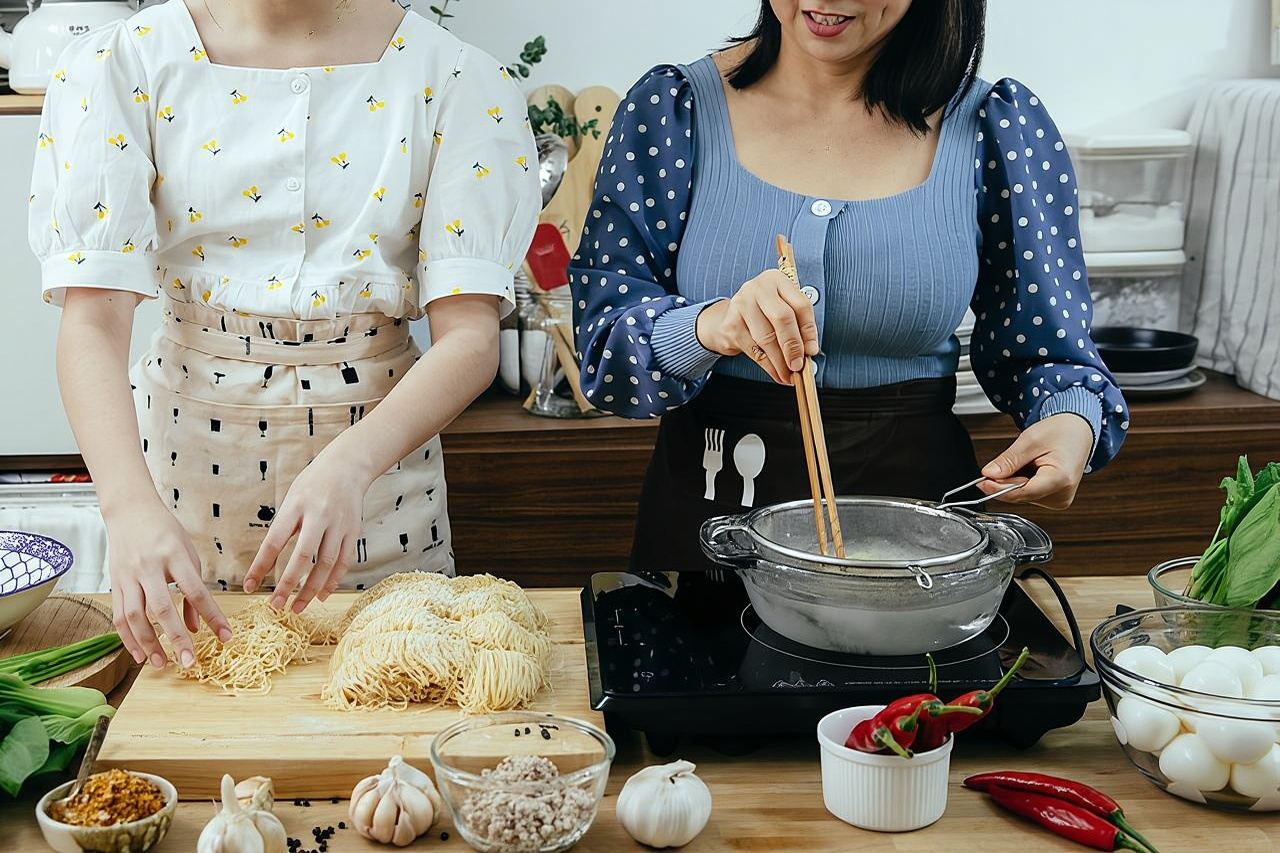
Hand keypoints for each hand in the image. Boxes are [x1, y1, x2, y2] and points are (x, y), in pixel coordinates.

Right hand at [106, 500, 230, 668]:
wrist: (130, 511)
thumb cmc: (165, 532)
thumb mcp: (188, 554)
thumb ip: (192, 591)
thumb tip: (198, 628)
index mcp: (175, 555)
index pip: (196, 591)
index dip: (212, 616)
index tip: (226, 637)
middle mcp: (149, 566)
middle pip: (161, 608)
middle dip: (176, 638)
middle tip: (189, 662)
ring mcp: (127, 575)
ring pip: (134, 615)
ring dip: (148, 643)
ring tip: (163, 663)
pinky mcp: (114, 583)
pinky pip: (119, 615)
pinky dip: (128, 638)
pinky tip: (140, 654)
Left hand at [243, 450, 369, 610]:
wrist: (348, 467)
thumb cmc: (313, 485)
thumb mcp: (292, 499)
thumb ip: (283, 528)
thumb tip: (266, 564)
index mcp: (295, 506)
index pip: (274, 541)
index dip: (260, 566)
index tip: (249, 587)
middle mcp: (318, 515)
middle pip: (303, 555)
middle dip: (288, 584)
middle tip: (276, 605)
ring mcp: (339, 524)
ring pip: (326, 563)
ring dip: (311, 589)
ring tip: (297, 607)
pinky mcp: (354, 531)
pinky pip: (344, 561)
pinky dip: (333, 581)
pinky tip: (321, 595)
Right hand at [695, 268, 819, 383]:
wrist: (728, 318)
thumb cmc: (762, 313)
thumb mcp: (782, 309)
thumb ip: (798, 326)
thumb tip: (809, 351)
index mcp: (776, 280)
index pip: (800, 305)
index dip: (809, 331)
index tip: (812, 350)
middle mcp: (757, 288)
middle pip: (782, 318)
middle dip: (793, 346)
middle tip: (799, 365)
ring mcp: (741, 305)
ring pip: (767, 338)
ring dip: (781, 362)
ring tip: (789, 374)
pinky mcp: (731, 325)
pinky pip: (754, 350)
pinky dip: (768, 366)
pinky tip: (777, 373)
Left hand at [978, 414, 1094, 508]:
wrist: (1078, 432)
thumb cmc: (1061, 433)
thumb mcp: (1029, 440)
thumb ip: (1009, 460)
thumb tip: (989, 474)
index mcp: (1061, 479)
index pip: (1021, 492)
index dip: (998, 488)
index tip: (982, 481)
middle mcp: (1063, 494)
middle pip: (1020, 495)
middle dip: (1004, 483)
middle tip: (999, 465)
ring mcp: (1060, 500)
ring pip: (1023, 497)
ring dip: (1014, 482)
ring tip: (1027, 462)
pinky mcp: (1056, 501)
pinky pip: (1029, 496)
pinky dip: (1023, 484)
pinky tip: (1031, 470)